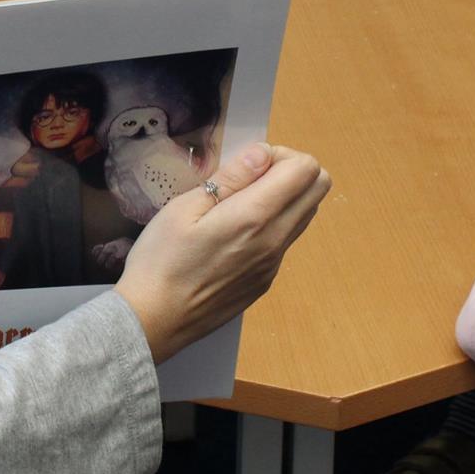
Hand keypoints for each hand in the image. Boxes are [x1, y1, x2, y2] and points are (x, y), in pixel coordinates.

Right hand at [115, 143, 331, 362]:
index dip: (280, 154)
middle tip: (249, 177)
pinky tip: (231, 235)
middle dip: (291, 170)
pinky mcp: (266, 280)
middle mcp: (276, 240)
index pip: (306, 169)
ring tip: (238, 204)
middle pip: (318, 188)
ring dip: (285, 197)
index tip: (247, 164)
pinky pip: (286, 239)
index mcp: (255, 216)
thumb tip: (263, 153)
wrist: (155, 320)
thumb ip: (230, 179)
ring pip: (306, 214)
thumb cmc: (161, 259)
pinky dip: (272, 224)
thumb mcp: (185, 208)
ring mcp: (275, 264)